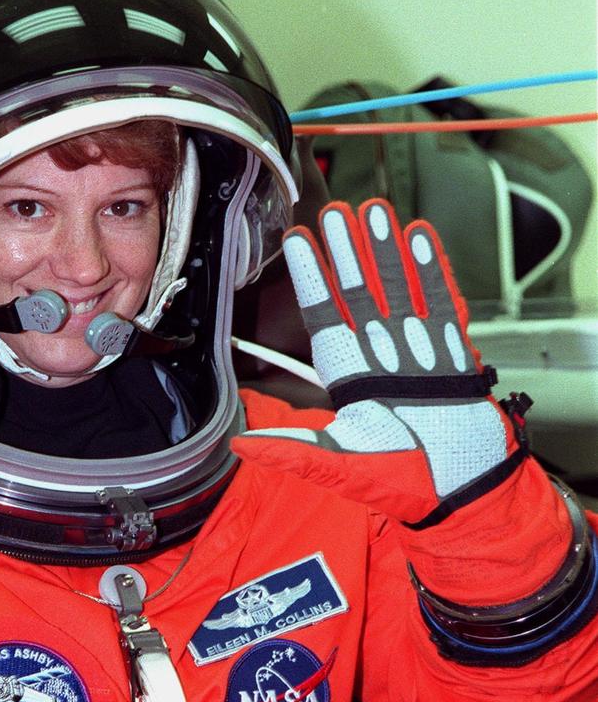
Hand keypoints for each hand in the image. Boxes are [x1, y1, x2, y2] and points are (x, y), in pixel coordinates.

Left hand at [233, 199, 516, 524]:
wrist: (461, 491)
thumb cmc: (402, 482)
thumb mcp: (339, 464)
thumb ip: (293, 450)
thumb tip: (239, 446)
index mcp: (350, 379)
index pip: (325, 317)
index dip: (312, 279)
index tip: (298, 241)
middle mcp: (381, 359)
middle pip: (361, 293)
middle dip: (348, 252)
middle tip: (335, 210)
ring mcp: (418, 353)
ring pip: (399, 289)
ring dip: (386, 250)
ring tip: (376, 211)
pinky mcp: (454, 356)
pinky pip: (441, 304)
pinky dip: (432, 271)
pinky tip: (420, 237)